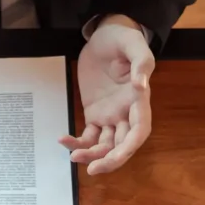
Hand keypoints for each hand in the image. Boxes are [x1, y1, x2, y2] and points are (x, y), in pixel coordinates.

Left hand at [62, 15, 154, 174]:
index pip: (139, 131)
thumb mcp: (134, 45)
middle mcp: (126, 114)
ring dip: (91, 155)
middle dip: (109, 160)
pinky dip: (76, 142)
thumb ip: (142, 64)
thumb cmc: (123, 39)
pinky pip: (87, 136)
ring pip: (104, 145)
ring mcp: (110, 116)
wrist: (104, 36)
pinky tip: (63, 140)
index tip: (116, 156)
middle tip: (91, 169)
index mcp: (139, 101)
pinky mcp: (94, 114)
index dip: (129, 147)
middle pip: (122, 145)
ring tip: (73, 156)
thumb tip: (140, 86)